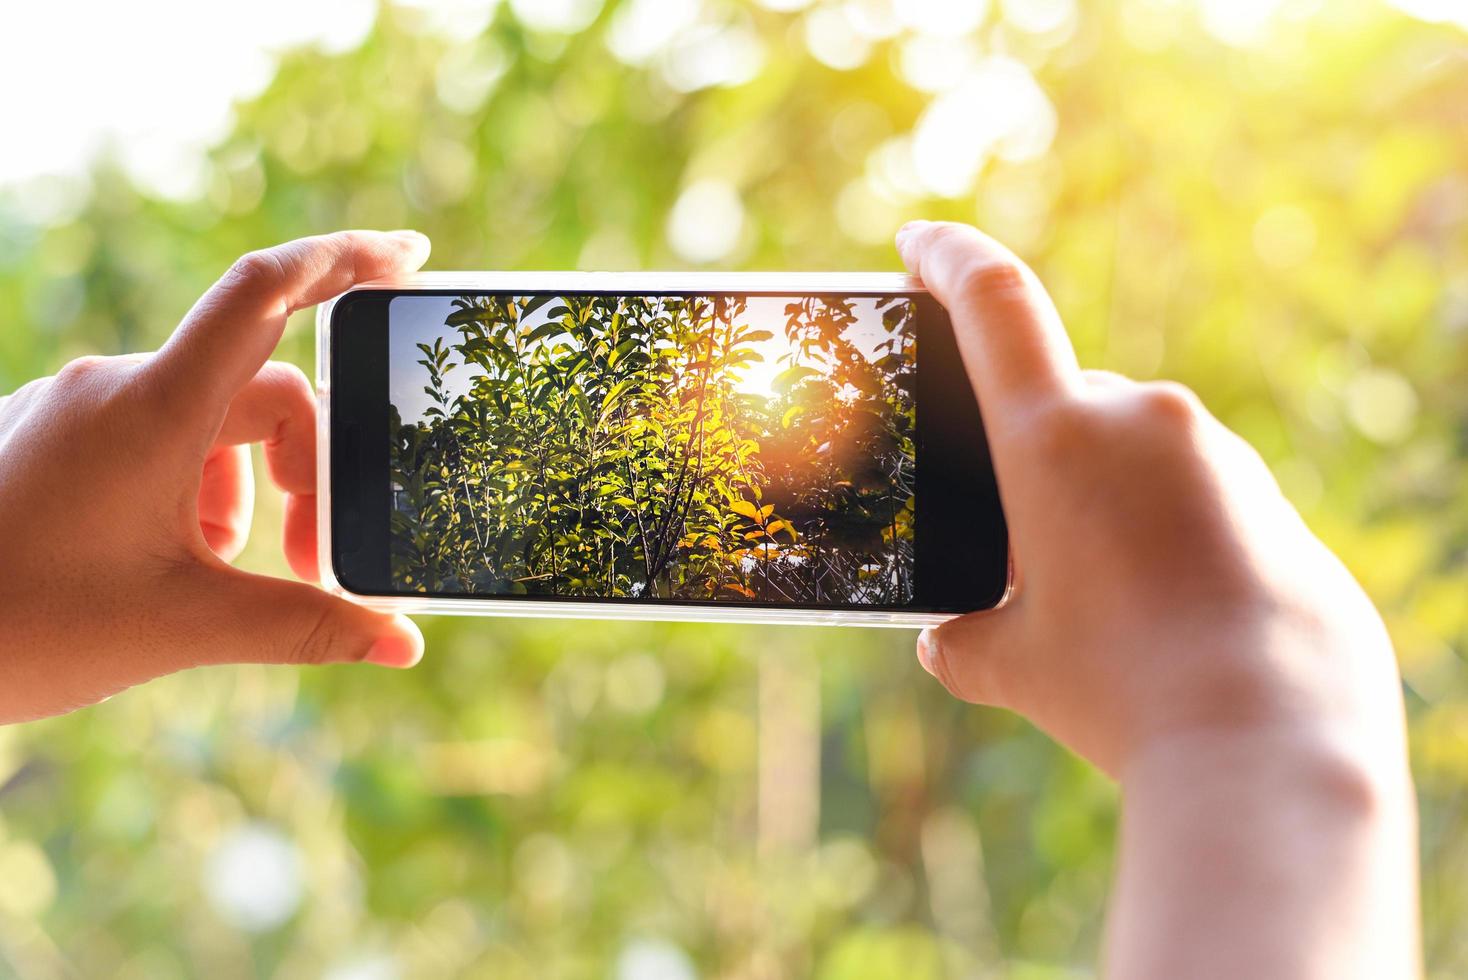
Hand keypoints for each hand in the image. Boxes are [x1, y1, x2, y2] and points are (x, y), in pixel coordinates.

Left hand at [0, 231, 430, 724]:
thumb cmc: (20, 628)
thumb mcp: (181, 626)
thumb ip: (304, 625)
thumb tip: (403, 643)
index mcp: (153, 408)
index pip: (265, 295)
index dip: (344, 260)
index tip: (409, 259)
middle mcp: (113, 388)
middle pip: (260, 390)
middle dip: (304, 471)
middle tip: (309, 563)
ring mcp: (75, 411)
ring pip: (207, 421)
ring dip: (245, 490)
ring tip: (225, 574)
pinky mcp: (49, 440)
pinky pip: (153, 439)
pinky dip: (192, 491)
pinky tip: (170, 563)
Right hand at [897, 220, 1416, 977]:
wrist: (1270, 735)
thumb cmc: (1122, 689)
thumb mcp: (1013, 665)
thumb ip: (965, 638)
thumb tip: (947, 643)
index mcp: (1056, 437)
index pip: (992, 302)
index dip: (948, 257)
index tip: (918, 241)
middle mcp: (1141, 421)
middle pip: (1065, 401)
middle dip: (1037, 457)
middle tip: (1025, 542)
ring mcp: (1215, 454)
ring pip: (1133, 449)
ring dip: (1103, 498)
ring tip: (1100, 596)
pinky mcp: (1267, 496)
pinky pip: (1192, 488)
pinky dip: (1162, 527)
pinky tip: (1162, 605)